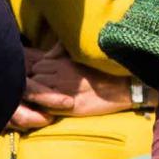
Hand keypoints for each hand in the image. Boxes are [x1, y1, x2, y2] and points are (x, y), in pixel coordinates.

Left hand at [21, 44, 143, 119]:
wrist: (122, 87)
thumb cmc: (103, 70)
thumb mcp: (82, 54)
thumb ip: (63, 50)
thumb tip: (48, 52)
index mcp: (64, 62)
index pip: (39, 65)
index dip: (40, 71)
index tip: (46, 75)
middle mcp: (62, 75)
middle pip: (36, 77)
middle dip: (38, 81)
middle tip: (45, 86)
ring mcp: (65, 91)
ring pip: (40, 92)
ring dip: (40, 95)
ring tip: (48, 96)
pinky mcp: (71, 107)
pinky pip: (49, 107)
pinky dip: (47, 107)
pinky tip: (52, 107)